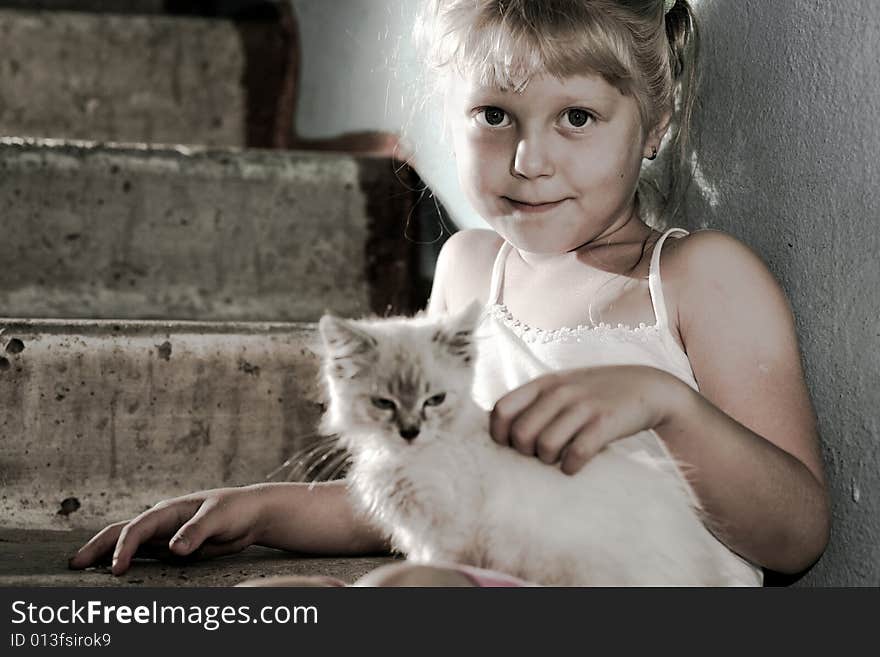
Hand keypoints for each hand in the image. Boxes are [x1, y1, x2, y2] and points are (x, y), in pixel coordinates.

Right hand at [68, 486, 268, 575]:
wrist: (252, 513)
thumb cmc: (236, 508)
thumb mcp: (218, 517)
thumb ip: (196, 532)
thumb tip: (173, 550)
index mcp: (169, 510)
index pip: (137, 528)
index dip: (123, 548)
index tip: (116, 570)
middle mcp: (161, 521)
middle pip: (122, 532)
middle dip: (98, 546)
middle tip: (74, 564)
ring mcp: (165, 535)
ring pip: (130, 545)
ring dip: (109, 556)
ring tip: (85, 571)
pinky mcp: (173, 548)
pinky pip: (146, 557)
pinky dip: (129, 564)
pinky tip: (118, 575)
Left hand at [489, 366, 684, 474]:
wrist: (648, 387)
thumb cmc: (596, 394)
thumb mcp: (563, 388)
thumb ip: (535, 402)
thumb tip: (502, 433)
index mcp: (543, 383)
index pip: (501, 410)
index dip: (499, 434)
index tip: (510, 446)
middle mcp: (559, 392)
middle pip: (521, 434)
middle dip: (525, 453)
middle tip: (540, 455)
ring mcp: (582, 406)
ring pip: (545, 446)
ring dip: (549, 461)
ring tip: (558, 459)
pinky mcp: (604, 423)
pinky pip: (576, 454)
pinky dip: (571, 466)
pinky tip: (575, 465)